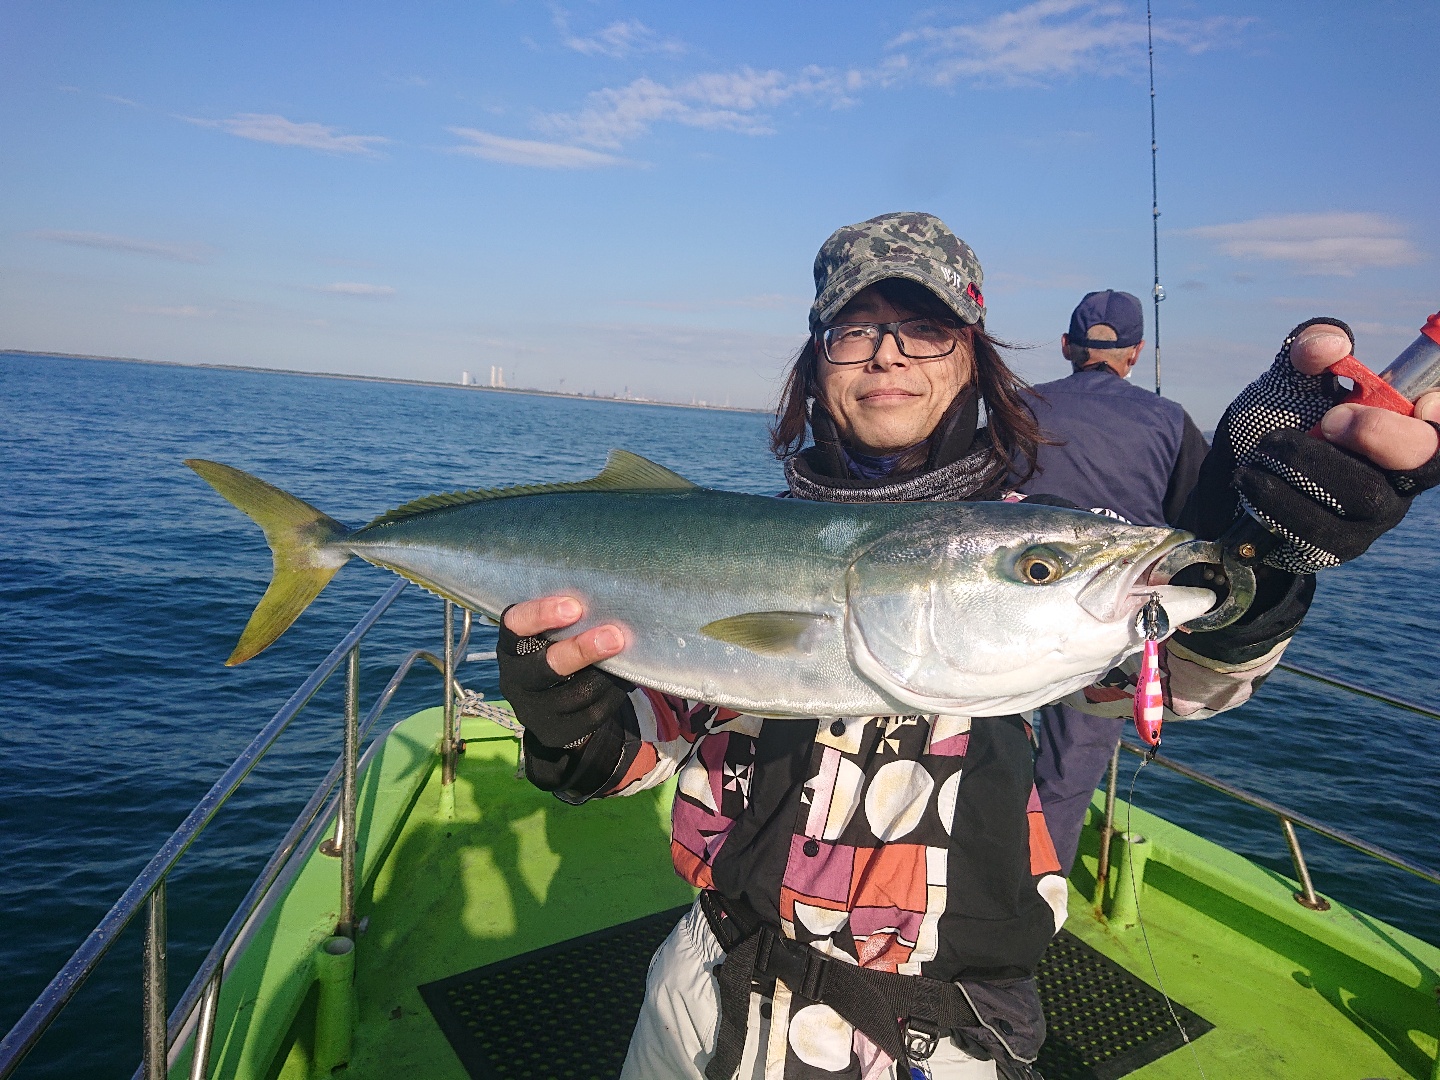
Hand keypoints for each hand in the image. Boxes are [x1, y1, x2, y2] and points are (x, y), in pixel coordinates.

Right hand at [496, 596, 631, 749]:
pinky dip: (613, 694)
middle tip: (615, 636)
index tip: (574, 607)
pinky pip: (591, 714)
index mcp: (511, 646)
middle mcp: (514, 680)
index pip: (515, 625)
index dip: (541, 614)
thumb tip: (610, 606)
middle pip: (546, 667)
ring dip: (606, 674)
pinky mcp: (554, 733)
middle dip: (582, 650)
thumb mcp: (551, 635)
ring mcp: (532, 710)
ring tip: (624, 655)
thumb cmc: (555, 652)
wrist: (550, 710)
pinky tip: (623, 680)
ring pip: (576, 693)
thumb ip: (568, 621)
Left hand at [1181, 318, 1439, 574]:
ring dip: (1310, 465)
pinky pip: (1319, 528)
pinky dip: (1279, 498)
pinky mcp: (1337, 546)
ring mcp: (1373, 516)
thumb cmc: (1280, 420)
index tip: (1425, 404)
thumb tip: (1328, 344)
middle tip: (1329, 418)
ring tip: (1266, 448)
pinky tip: (1250, 478)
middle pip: (1421, 463)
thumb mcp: (1290, 377)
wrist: (1236, 475)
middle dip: (1377, 435)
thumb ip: (1310, 349)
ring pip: (1364, 495)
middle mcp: (1402, 476)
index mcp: (1408, 428)